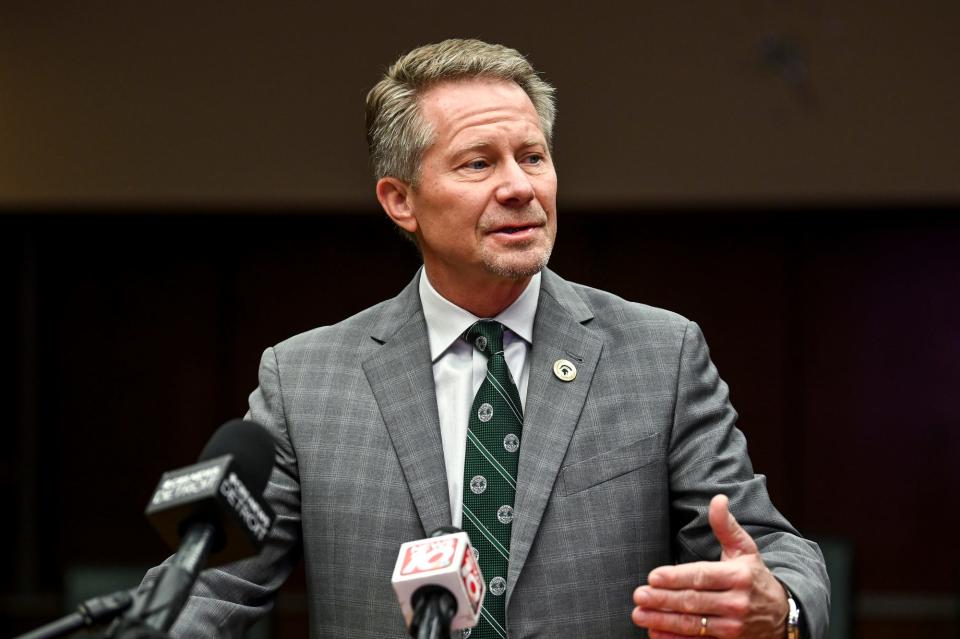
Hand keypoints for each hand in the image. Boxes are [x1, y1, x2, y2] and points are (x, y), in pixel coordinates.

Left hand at [631, 495, 788, 637]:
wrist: (783, 615)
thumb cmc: (755, 577)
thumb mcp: (745, 549)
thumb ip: (726, 526)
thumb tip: (717, 499)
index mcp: (738, 577)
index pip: (702, 577)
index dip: (676, 577)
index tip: (653, 577)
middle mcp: (737, 603)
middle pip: (693, 601)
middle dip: (663, 599)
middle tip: (639, 596)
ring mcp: (733, 627)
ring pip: (693, 624)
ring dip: (663, 621)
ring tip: (639, 614)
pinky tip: (655, 634)